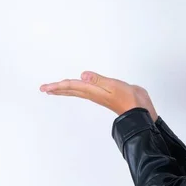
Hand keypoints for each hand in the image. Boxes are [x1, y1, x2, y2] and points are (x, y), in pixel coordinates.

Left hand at [39, 71, 158, 118]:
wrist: (140, 110)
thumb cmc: (129, 99)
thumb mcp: (114, 86)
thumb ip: (98, 80)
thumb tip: (83, 75)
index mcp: (93, 91)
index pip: (71, 86)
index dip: (58, 86)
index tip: (45, 88)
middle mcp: (94, 94)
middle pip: (71, 90)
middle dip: (57, 89)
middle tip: (45, 89)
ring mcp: (99, 95)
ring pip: (77, 91)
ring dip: (66, 90)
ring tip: (56, 90)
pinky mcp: (105, 94)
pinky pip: (86, 91)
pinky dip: (77, 89)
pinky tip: (79, 88)